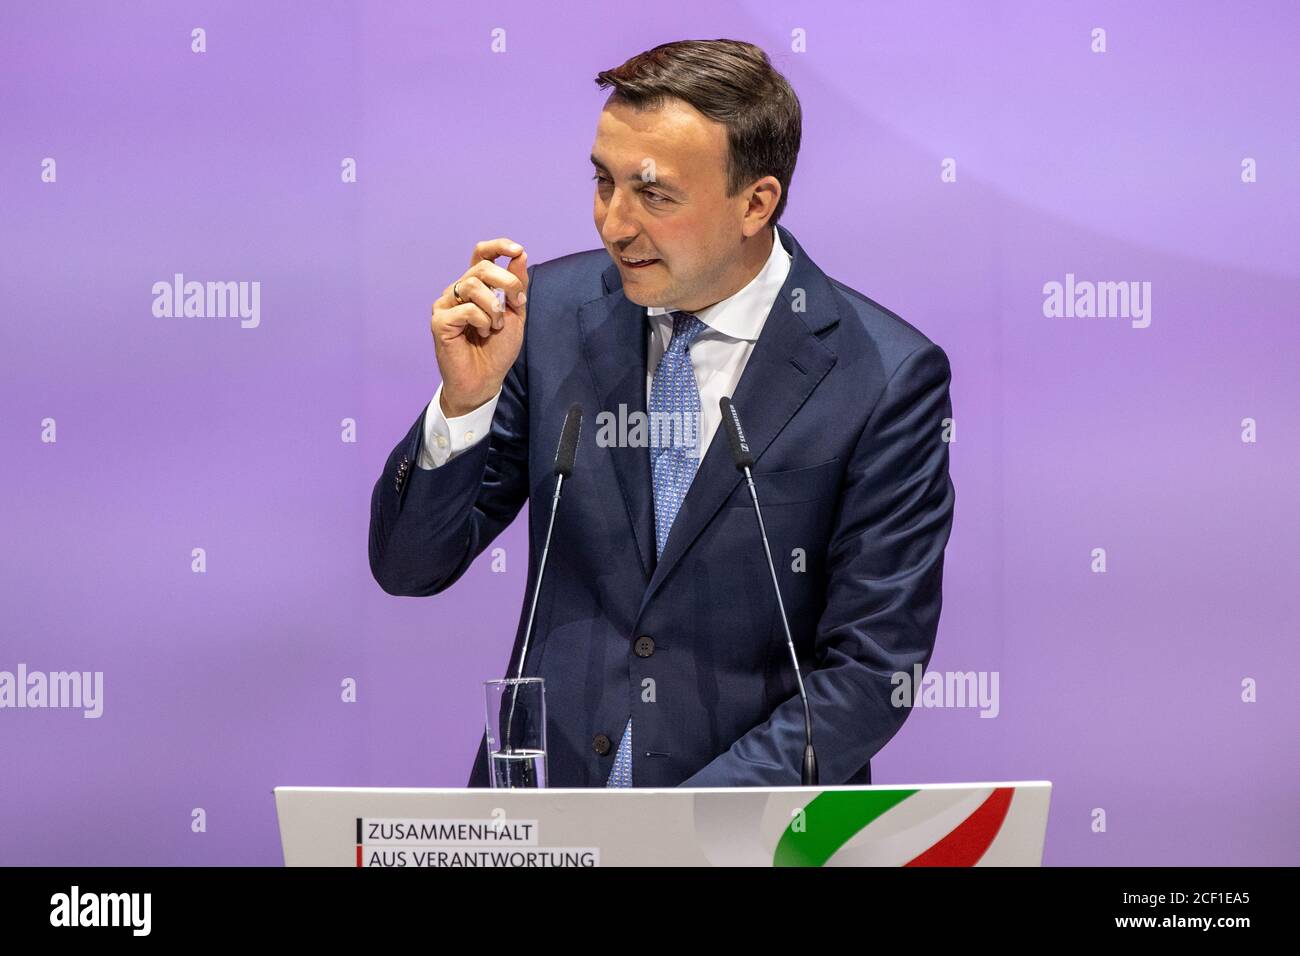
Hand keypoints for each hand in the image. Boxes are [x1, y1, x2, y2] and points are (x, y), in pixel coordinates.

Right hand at [430, 238, 527, 416]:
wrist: (485, 380)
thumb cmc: (497, 349)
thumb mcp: (514, 314)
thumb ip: (516, 286)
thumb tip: (520, 255)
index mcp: (476, 286)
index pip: (482, 254)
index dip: (498, 247)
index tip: (517, 251)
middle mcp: (458, 290)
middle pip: (481, 268)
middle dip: (507, 282)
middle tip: (517, 302)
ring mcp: (445, 304)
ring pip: (473, 285)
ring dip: (494, 307)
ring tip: (494, 326)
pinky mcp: (439, 321)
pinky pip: (466, 308)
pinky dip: (482, 321)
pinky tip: (481, 334)